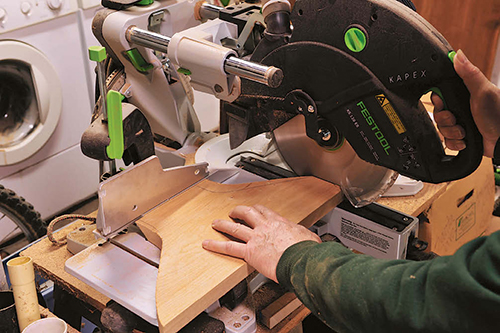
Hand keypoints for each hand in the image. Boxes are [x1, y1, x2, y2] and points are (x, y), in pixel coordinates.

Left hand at [202, 204, 320, 282]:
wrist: (302, 260)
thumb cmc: (307, 251)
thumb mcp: (308, 237)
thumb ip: (303, 235)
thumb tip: (308, 239)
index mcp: (279, 222)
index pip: (264, 211)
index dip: (256, 210)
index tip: (253, 210)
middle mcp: (265, 227)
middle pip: (247, 213)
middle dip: (238, 211)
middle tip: (233, 212)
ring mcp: (255, 238)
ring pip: (235, 227)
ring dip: (223, 224)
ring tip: (216, 223)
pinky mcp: (250, 252)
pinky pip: (229, 247)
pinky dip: (216, 245)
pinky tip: (207, 244)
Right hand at [432, 49, 499, 156]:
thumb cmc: (498, 115)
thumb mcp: (483, 91)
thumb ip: (469, 74)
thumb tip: (457, 54)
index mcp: (465, 95)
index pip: (440, 95)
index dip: (438, 100)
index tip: (443, 103)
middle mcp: (462, 108)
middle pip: (438, 114)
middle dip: (445, 120)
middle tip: (456, 119)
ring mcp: (461, 124)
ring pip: (442, 129)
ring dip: (452, 133)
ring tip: (465, 132)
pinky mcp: (462, 138)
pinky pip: (448, 142)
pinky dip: (455, 143)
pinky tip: (466, 140)